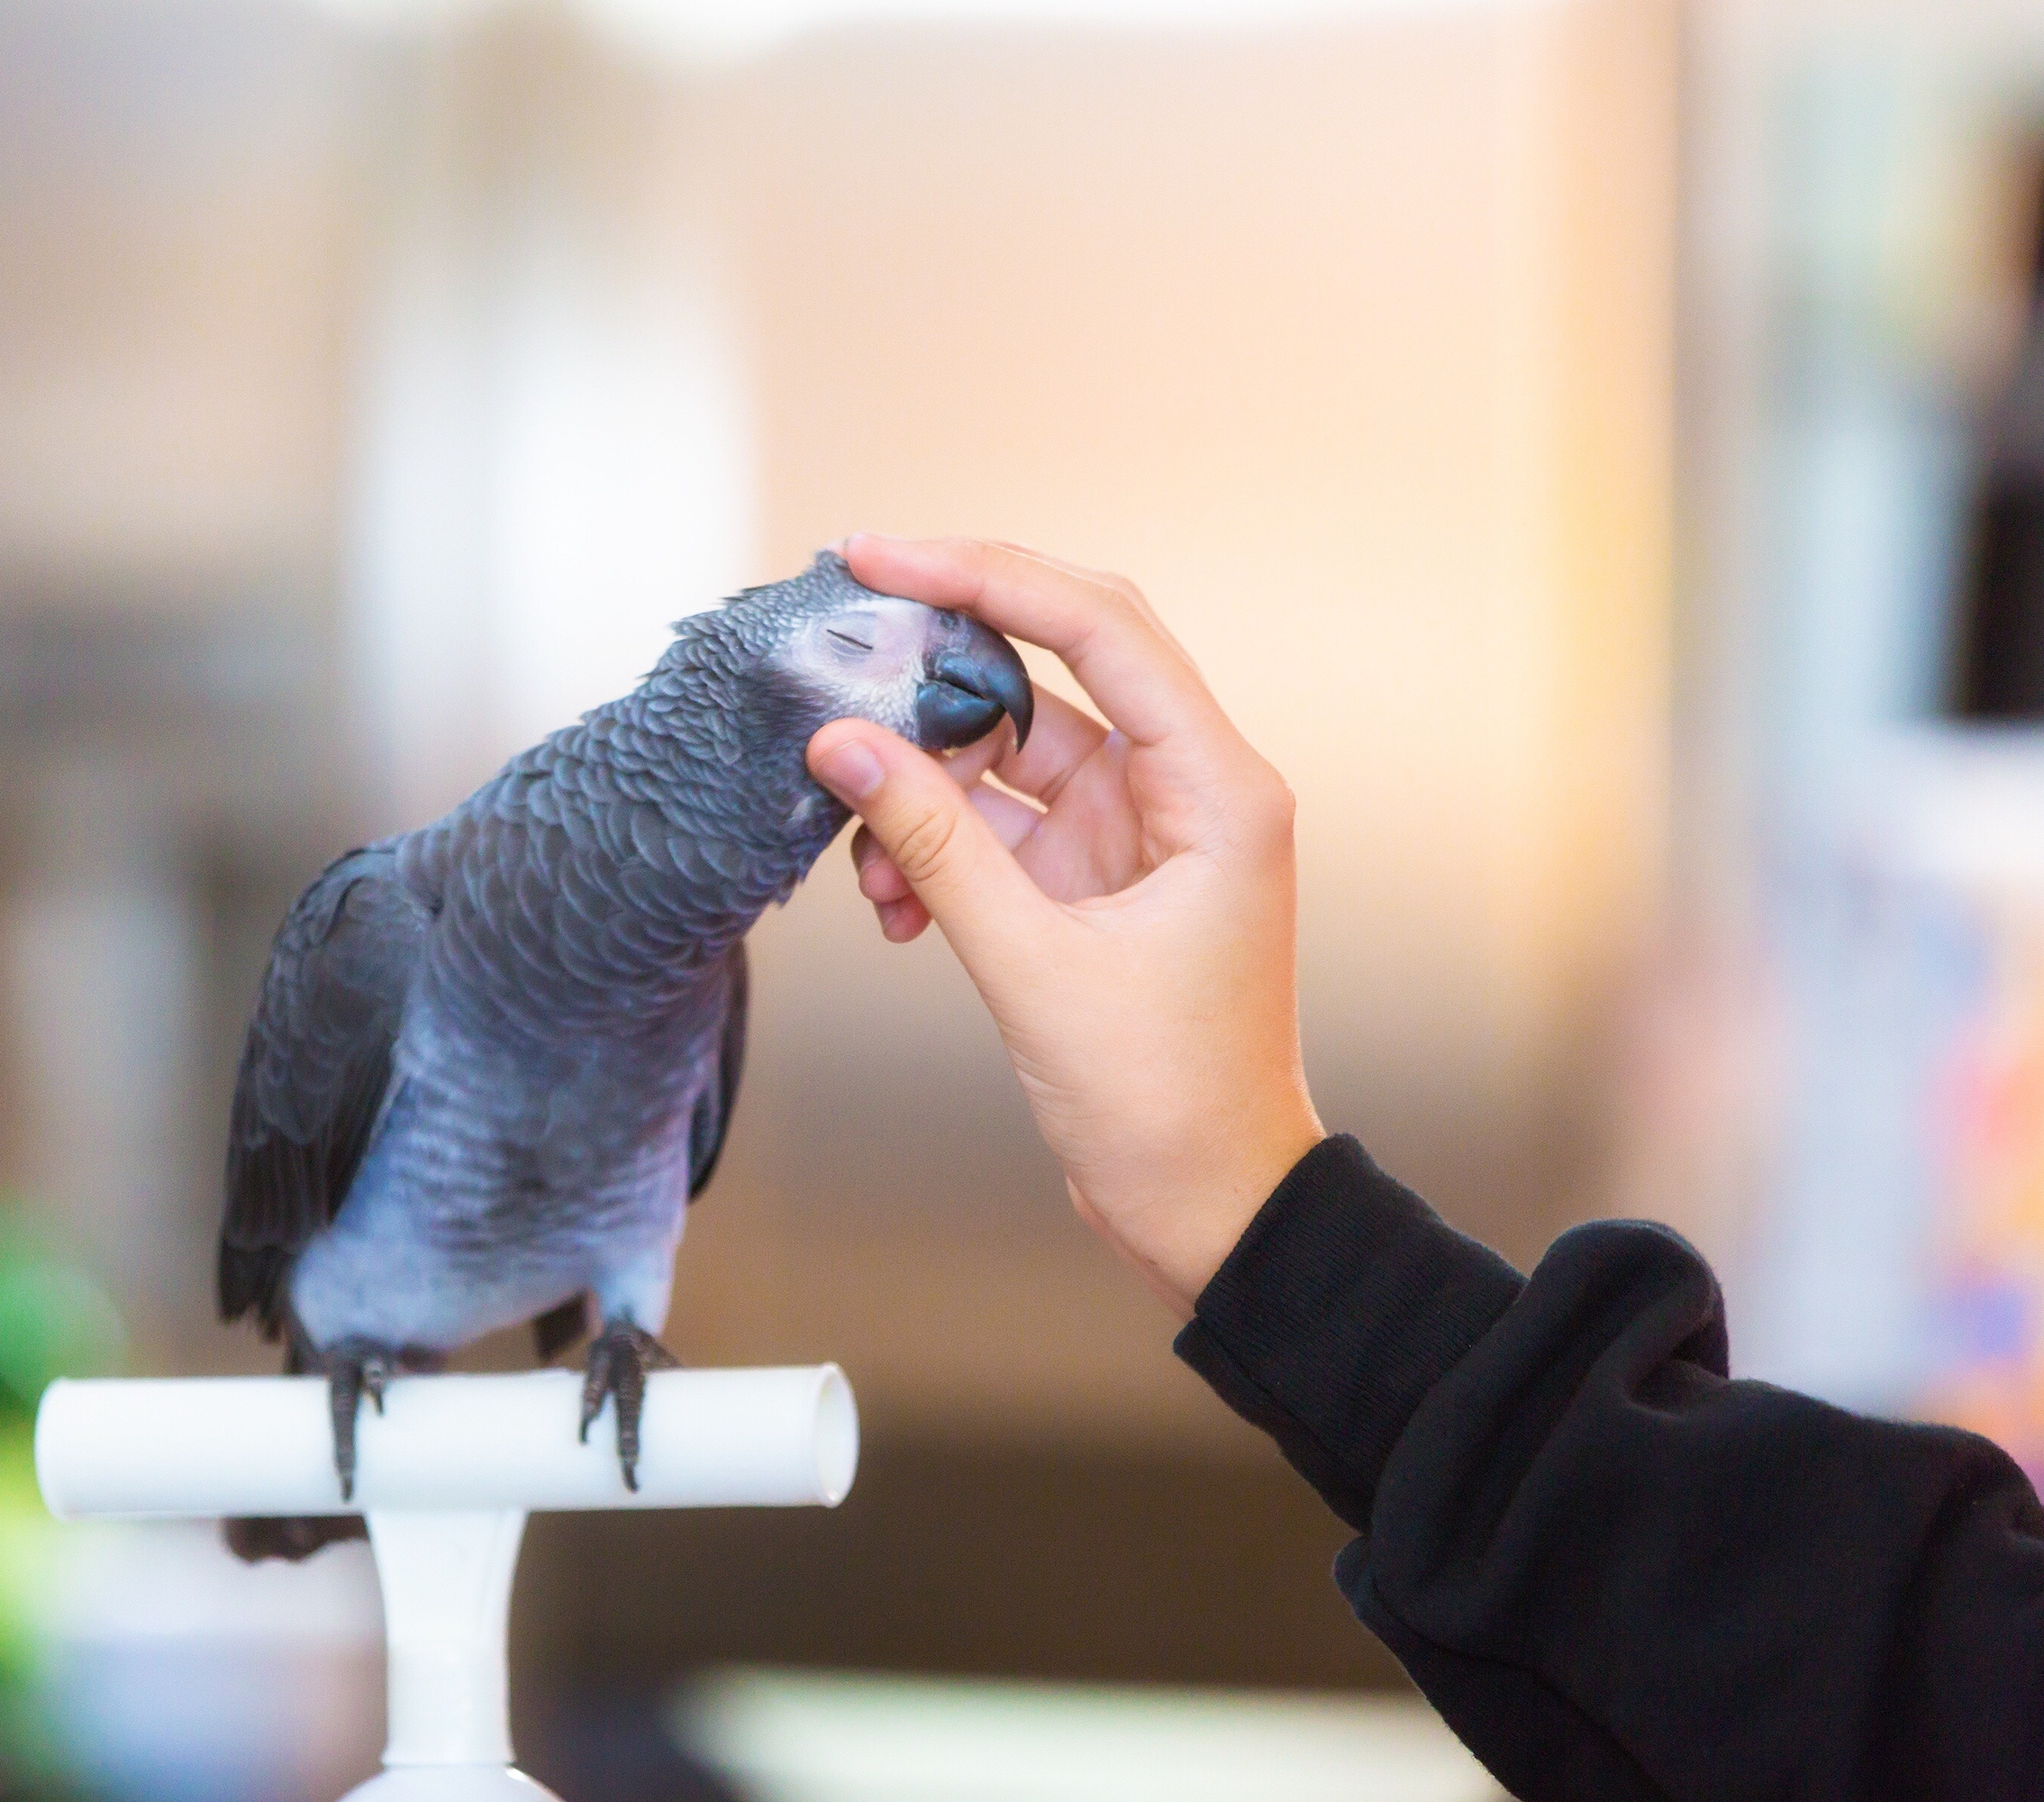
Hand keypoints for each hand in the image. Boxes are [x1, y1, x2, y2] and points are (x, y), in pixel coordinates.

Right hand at [805, 535, 1323, 1312]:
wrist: (1207, 1206)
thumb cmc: (1165, 1102)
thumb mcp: (1032, 966)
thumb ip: (931, 847)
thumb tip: (840, 745)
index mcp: (1216, 787)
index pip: (1098, 627)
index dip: (985, 575)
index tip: (881, 557)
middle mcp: (1186, 787)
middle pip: (1056, 657)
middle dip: (945, 643)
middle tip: (847, 615)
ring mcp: (1138, 830)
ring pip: (1008, 746)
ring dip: (923, 785)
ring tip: (862, 855)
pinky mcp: (1095, 877)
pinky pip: (995, 821)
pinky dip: (934, 846)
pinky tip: (889, 906)